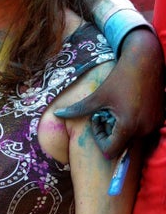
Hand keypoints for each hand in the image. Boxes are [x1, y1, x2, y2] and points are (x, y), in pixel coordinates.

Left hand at [55, 28, 164, 156]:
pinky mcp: (159, 119)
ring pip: (132, 137)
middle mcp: (145, 130)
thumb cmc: (120, 78)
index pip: (110, 150)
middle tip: (105, 111)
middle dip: (109, 131)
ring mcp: (154, 125)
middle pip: (121, 143)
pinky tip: (127, 106)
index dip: (99, 138)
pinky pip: (142, 129)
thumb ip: (78, 109)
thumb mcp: (98, 96)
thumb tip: (57, 114)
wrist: (146, 63)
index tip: (96, 118)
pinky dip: (132, 123)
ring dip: (120, 127)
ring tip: (116, 107)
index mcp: (129, 126)